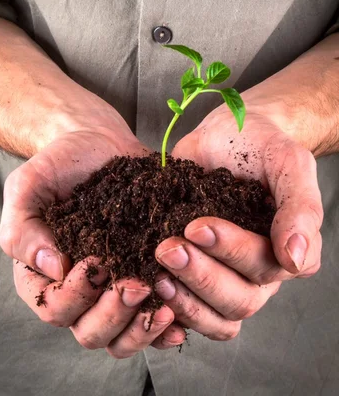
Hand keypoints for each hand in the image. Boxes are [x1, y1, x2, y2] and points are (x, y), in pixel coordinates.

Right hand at [0, 115, 185, 357]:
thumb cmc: (58, 164)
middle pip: (91, 332)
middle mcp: (78, 293)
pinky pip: (152, 322)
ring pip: (122, 337)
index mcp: (43, 277)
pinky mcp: (143, 279)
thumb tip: (52, 268)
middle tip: (136, 284)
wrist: (98, 143)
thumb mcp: (26, 186)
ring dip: (142, 328)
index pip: (55, 309)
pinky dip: (164, 328)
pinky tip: (180, 317)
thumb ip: (22, 229)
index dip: (76, 295)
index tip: (95, 262)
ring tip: (164, 305)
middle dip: (114, 314)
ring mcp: (112, 290)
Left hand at [154, 105, 322, 338]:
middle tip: (167, 248)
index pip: (265, 268)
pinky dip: (169, 306)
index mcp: (287, 250)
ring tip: (156, 271)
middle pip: (239, 300)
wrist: (226, 133)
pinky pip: (188, 310)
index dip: (232, 252)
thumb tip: (295, 259)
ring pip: (215, 315)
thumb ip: (300, 206)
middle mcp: (260, 272)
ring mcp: (227, 276)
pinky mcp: (195, 274)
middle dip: (201, 276)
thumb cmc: (261, 145)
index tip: (196, 226)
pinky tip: (148, 284)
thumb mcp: (288, 162)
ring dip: (185, 298)